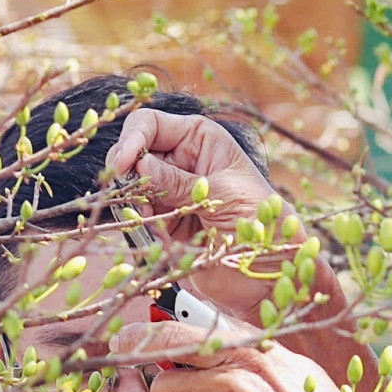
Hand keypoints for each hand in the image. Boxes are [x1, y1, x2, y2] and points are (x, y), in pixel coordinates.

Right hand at [103, 108, 275, 245]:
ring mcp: (169, 190)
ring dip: (134, 203)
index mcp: (199, 138)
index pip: (150, 124)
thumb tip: (139, 164)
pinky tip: (160, 237)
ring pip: (130, 186)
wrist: (268, 267)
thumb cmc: (260, 219)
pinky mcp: (164, 219)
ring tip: (154, 222)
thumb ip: (178, 180)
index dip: (132, 139)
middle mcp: (180, 159)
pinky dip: (140, 225)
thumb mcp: (221, 192)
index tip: (123, 164)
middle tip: (135, 198)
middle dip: (128, 174)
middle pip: (133, 153)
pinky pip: (137, 216)